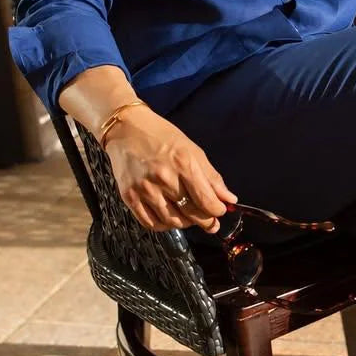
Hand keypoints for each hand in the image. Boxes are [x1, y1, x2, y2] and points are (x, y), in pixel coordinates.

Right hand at [103, 106, 236, 231]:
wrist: (126, 130)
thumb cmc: (161, 136)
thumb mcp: (193, 150)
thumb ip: (212, 177)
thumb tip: (229, 199)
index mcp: (184, 164)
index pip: (206, 200)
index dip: (217, 211)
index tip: (220, 211)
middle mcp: (164, 178)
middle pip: (191, 213)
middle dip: (206, 222)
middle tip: (210, 222)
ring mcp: (145, 189)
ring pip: (172, 221)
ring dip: (185, 223)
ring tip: (190, 216)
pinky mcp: (129, 196)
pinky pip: (150, 223)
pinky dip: (164, 225)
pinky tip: (170, 217)